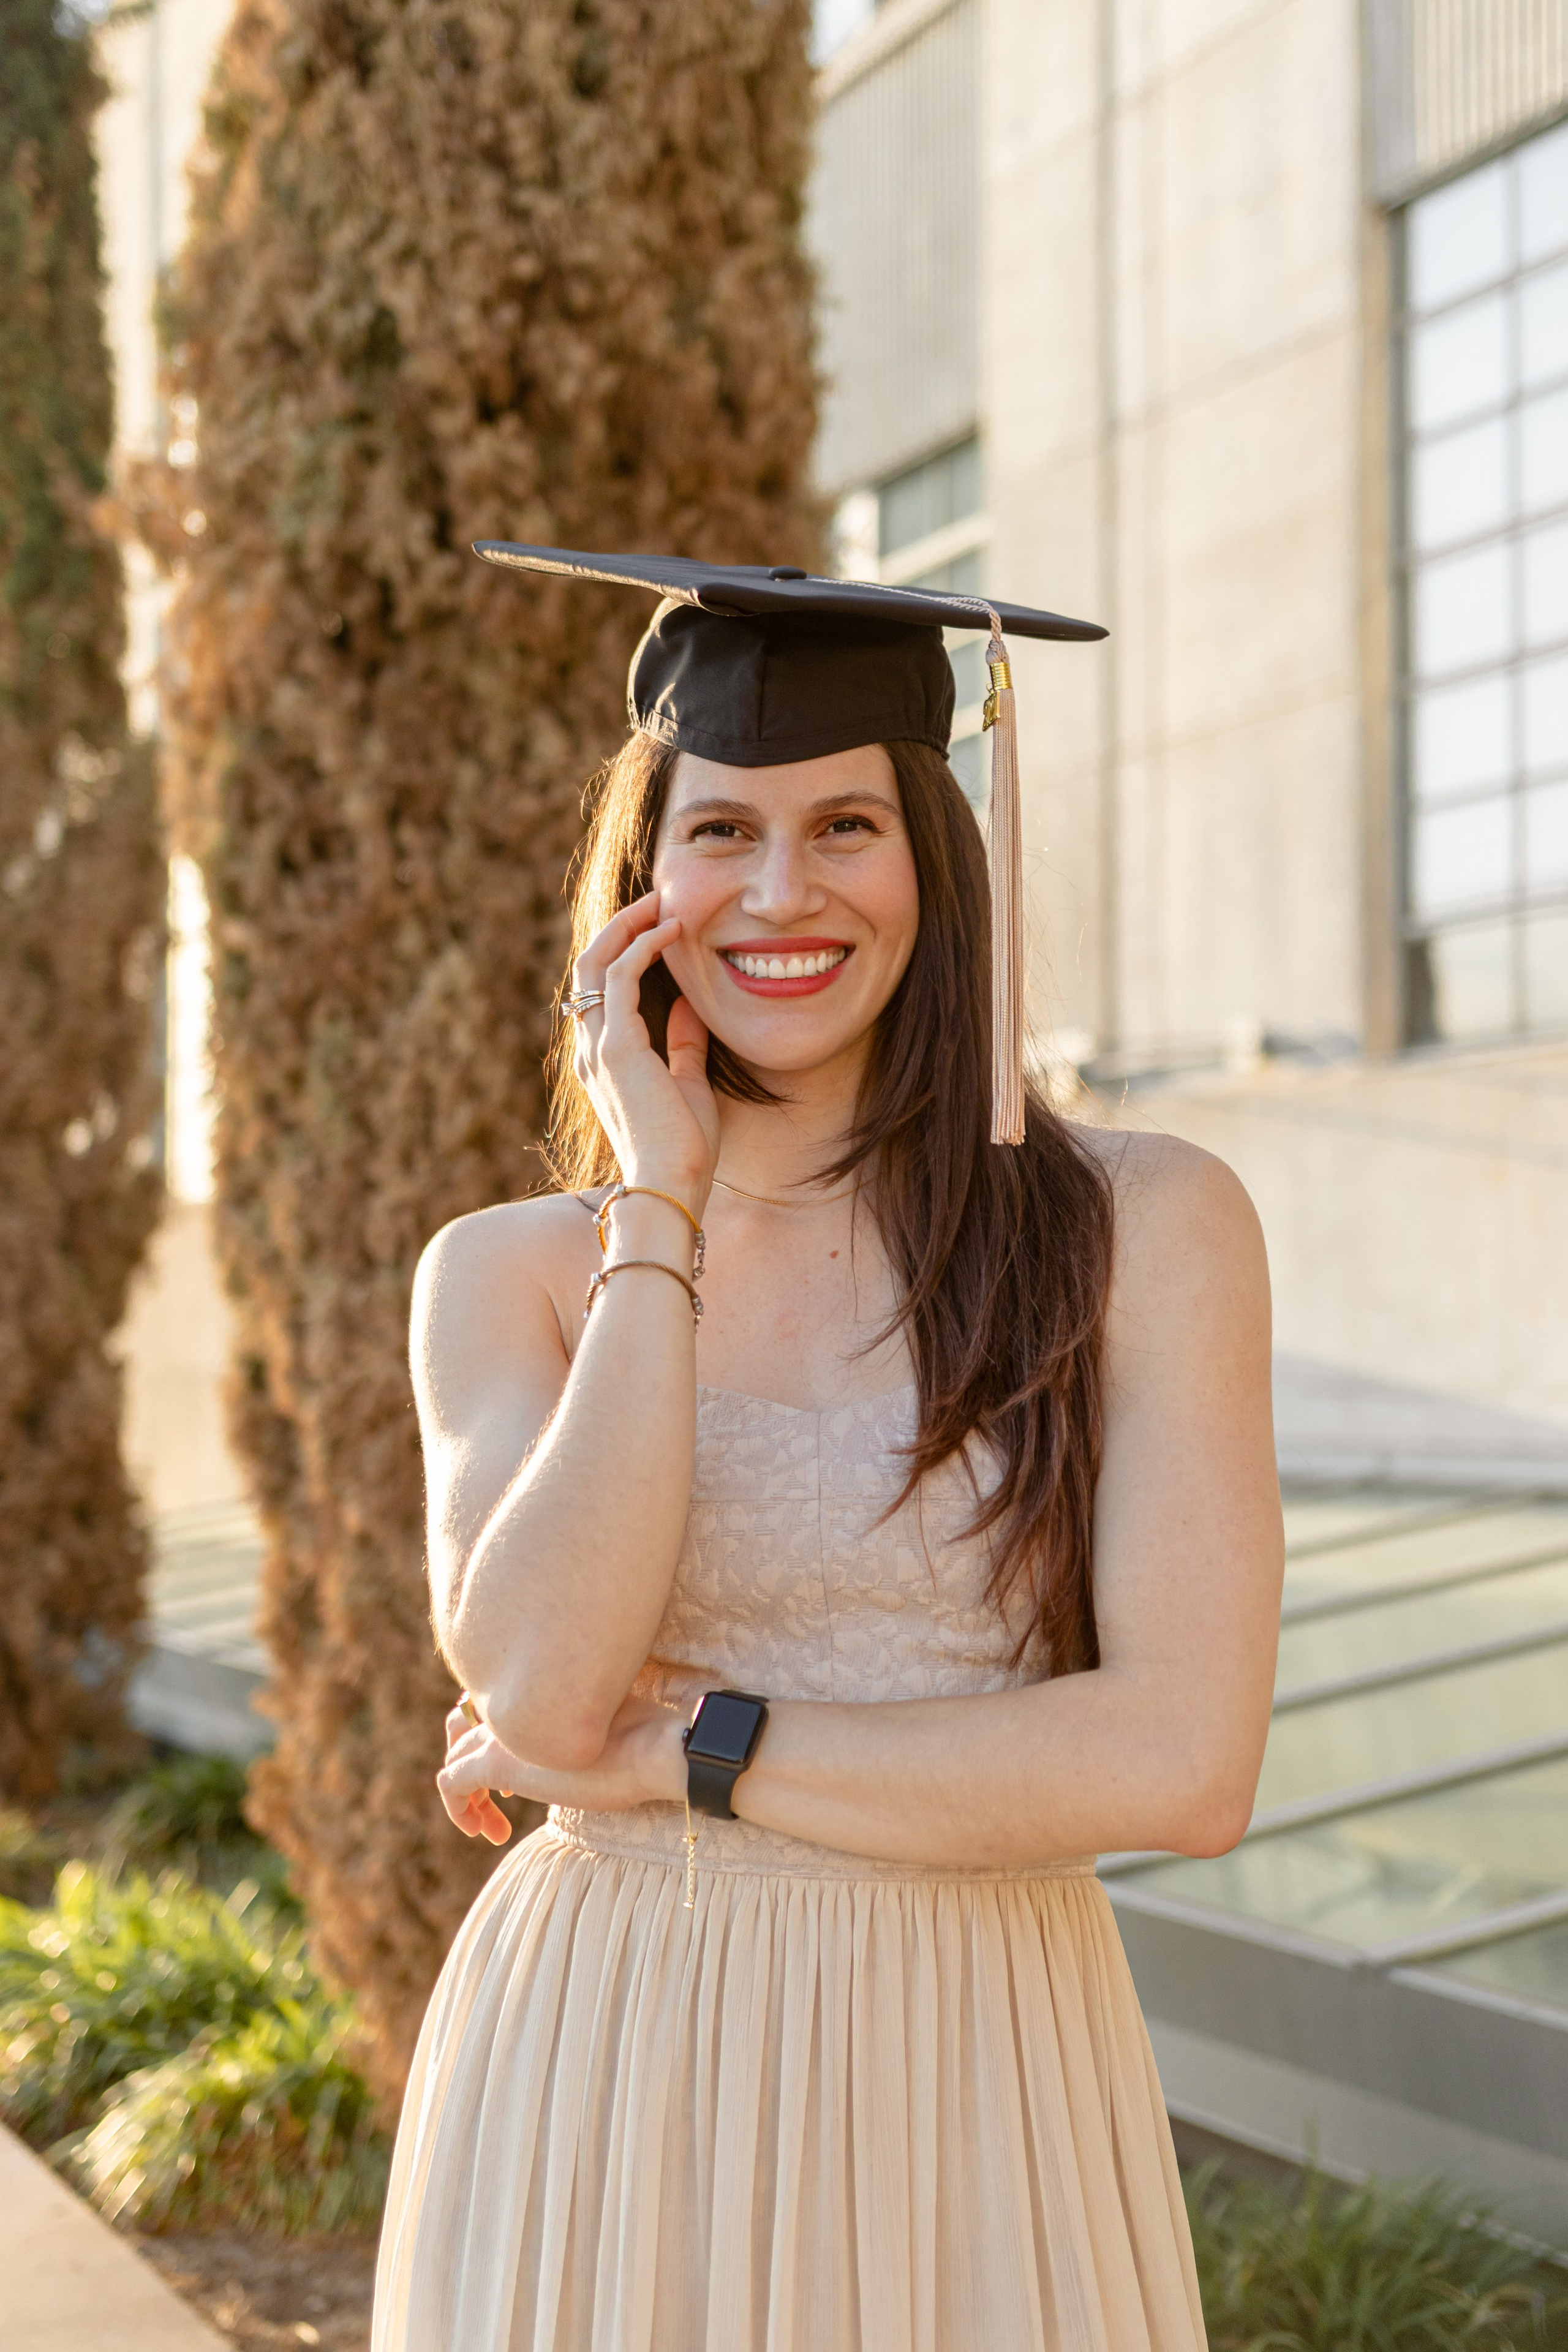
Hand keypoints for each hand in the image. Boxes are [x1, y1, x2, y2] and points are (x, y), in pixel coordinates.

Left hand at [436, 1692, 687, 1839]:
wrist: (653, 1748)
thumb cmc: (642, 1741)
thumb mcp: (599, 1731)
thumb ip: (571, 1732)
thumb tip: (576, 1745)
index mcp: (538, 1693)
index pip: (491, 1709)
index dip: (493, 1742)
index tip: (516, 1784)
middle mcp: (514, 1708)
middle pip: (464, 1730)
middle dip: (469, 1766)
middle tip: (499, 1807)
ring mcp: (502, 1735)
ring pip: (456, 1758)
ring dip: (467, 1796)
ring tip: (489, 1828)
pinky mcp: (496, 1764)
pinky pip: (452, 1784)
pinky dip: (459, 1810)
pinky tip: (484, 1833)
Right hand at [570, 893, 718, 1210]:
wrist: (670, 1187)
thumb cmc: (682, 1150)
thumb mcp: (688, 1085)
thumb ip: (684, 1044)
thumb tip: (692, 1004)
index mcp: (603, 1060)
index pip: (600, 992)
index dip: (622, 952)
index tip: (658, 927)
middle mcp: (590, 1049)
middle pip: (589, 967)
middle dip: (619, 928)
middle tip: (656, 900)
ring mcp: (597, 1046)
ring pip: (596, 963)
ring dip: (628, 926)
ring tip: (662, 902)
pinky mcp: (616, 1046)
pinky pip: (620, 976)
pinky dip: (642, 945)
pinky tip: (672, 931)